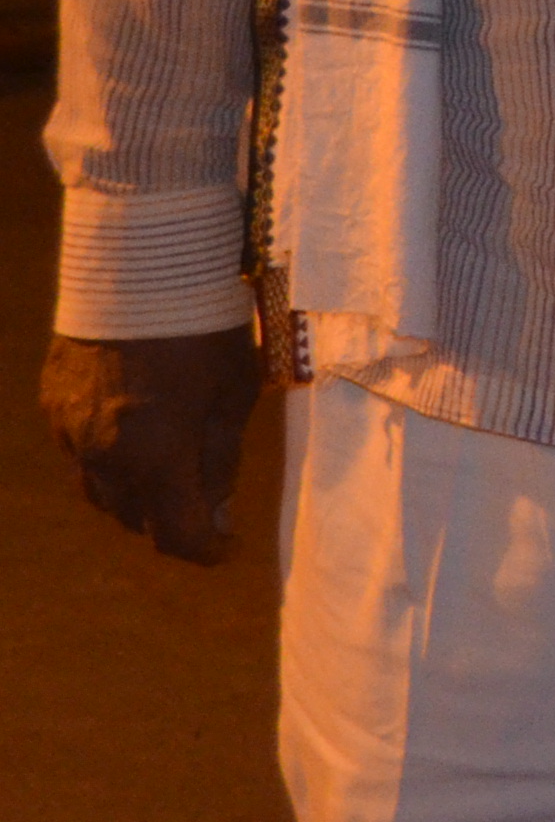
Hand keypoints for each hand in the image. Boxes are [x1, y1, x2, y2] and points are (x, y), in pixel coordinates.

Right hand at [42, 328, 266, 565]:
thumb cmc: (204, 328)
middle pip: (136, 519)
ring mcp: (71, 433)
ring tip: (170, 476)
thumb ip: (221, 457)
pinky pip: (81, 454)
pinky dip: (109, 460)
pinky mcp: (53, 407)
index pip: (177, 536)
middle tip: (205, 507)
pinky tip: (134, 437)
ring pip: (101, 492)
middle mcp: (105, 457)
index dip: (206, 551)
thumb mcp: (234, 394)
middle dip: (172, 520)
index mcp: (157, 459)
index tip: (228, 547)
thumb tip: (216, 504)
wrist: (139, 269)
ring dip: (136, 496)